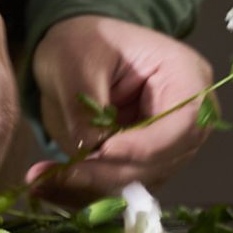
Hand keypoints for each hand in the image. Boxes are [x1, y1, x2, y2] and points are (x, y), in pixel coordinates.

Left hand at [26, 14, 214, 201]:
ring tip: (44, 179)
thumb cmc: (82, 42)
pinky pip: (120, 186)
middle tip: (63, 173)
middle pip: (164, 160)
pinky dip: (85, 190)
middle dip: (112, 172)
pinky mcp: (143, 164)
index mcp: (187, 76)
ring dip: (94, 186)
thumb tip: (91, 152)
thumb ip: (85, 107)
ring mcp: (168, 144)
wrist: (74, 52)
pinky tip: (49, 184)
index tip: (104, 150)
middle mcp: (188, 117)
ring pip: (141, 181)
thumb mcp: (77, 62)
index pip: (184, 123)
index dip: (147, 145)